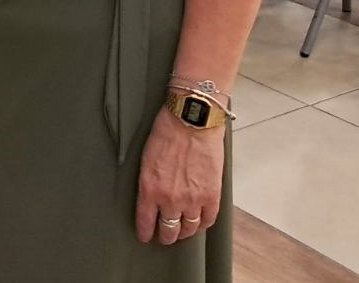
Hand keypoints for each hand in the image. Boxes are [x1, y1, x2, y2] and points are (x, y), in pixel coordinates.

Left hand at [135, 110, 224, 243]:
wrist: (191, 121)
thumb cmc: (166, 132)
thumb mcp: (146, 158)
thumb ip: (149, 181)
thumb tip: (151, 195)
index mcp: (150, 189)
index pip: (146, 221)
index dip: (145, 232)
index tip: (145, 236)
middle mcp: (170, 199)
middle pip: (169, 230)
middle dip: (166, 236)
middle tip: (165, 237)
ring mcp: (193, 199)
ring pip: (189, 228)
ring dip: (185, 232)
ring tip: (182, 232)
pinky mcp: (212, 195)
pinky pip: (209, 220)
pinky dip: (204, 224)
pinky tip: (200, 222)